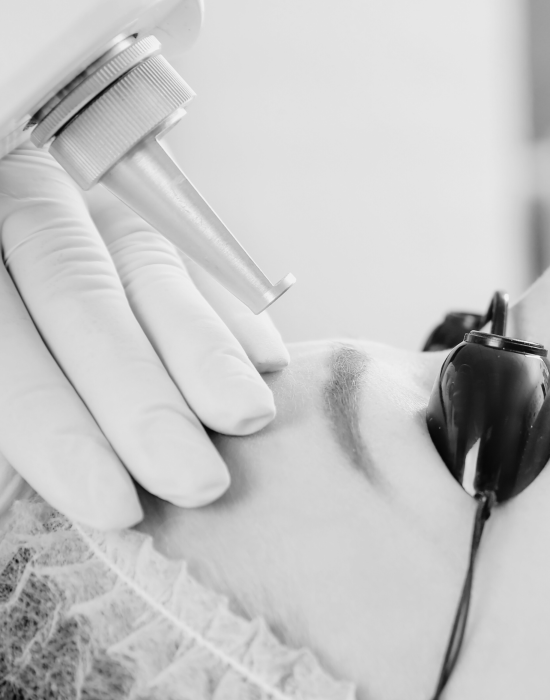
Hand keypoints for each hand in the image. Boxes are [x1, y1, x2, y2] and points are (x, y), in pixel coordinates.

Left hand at [0, 144, 288, 528]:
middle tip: (196, 478)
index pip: (6, 344)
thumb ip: (14, 385)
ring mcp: (94, 196)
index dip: (55, 422)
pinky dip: (233, 301)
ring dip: (205, 347)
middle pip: (82, 295)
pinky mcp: (151, 198)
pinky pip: (199, 244)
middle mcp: (24, 208)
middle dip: (143, 395)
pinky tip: (264, 358)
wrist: (13, 225)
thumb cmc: (11, 321)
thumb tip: (41, 478)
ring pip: (151, 263)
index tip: (113, 501)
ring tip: (247, 416)